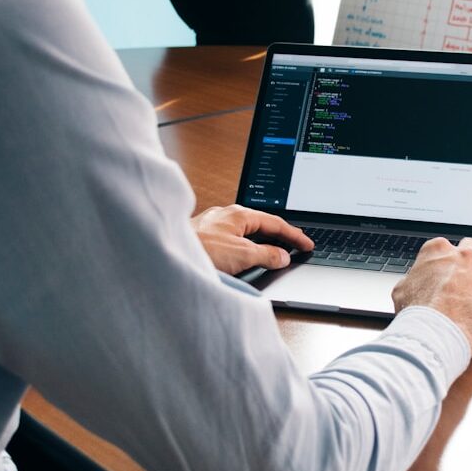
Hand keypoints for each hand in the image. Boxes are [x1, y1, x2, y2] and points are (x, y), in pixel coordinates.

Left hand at [190, 205, 313, 274]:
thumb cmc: (198, 250)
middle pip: (261, 224)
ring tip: (275, 253)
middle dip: (280, 235)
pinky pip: (233, 239)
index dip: (294, 235)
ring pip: (246, 232)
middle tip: (296, 246)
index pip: (276, 223)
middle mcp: (226, 215)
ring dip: (262, 242)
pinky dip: (246, 247)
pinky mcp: (203, 237)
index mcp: (239, 213)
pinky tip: (245, 257)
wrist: (164, 256)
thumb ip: (266, 255)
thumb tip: (282, 256)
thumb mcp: (242, 255)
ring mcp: (213, 225)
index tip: (307, 244)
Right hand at [392, 238, 471, 356]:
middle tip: (464, 275)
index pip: (446, 246)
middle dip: (470, 259)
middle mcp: (463, 256)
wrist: (436, 334)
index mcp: (438, 251)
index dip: (446, 259)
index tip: (445, 269)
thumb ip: (414, 279)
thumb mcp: (402, 290)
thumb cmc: (417, 314)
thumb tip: (414, 283)